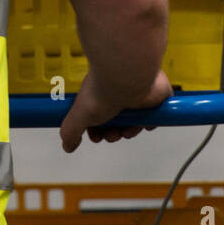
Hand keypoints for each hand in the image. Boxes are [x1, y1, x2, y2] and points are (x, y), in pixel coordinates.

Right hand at [59, 71, 173, 152]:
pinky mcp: (155, 95)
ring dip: (130, 131)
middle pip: (118, 120)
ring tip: (126, 132)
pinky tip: (143, 123)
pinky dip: (150, 121)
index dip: (98, 131)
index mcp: (102, 94)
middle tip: (112, 136)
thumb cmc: (102, 91)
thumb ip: (70, 131)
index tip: (96, 137)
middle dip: (114, 133)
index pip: (100, 116)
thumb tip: (67, 146)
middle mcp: (119, 93)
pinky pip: (155, 113)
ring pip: (136, 120)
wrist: (126, 77)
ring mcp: (137, 94)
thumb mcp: (80, 115)